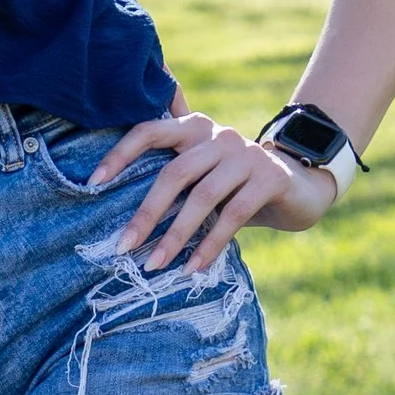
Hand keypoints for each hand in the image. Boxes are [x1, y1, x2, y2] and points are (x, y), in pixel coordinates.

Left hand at [90, 108, 339, 274]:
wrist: (301, 186)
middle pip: (174, 172)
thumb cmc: (238, 185)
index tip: (93, 182)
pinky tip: (194, 267)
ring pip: (202, 197)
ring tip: (157, 265)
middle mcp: (219, 135)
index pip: (150, 130)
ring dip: (176, 236)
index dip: (120, 154)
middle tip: (125, 247)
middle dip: (147, 213)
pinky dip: (210, 245)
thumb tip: (124, 217)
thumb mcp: (204, 175)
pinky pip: (233, 215)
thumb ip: (174, 179)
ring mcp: (247, 153)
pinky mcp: (270, 177)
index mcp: (195, 127)